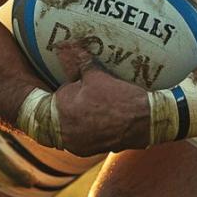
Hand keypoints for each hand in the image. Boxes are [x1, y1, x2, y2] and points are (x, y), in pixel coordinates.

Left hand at [51, 41, 149, 156]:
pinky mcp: (90, 151)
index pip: (51, 98)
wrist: (146, 121)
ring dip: (75, 119)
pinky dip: (86, 130)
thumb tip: (65, 45)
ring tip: (92, 108)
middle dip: (67, 105)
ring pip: (69, 128)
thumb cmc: (120, 97)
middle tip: (85, 97)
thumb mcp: (97, 75)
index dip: (64, 90)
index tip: (74, 87)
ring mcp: (77, 145)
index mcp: (62, 111)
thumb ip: (78, 61)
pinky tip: (98, 121)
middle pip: (58, 115)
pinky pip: (81, 139)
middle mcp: (65, 132)